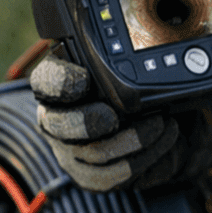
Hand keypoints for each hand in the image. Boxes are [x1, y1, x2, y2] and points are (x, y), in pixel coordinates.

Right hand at [29, 56, 211, 191]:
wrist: (161, 127)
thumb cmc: (139, 92)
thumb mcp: (133, 69)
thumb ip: (130, 56)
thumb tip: (154, 36)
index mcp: (61, 86)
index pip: (47, 82)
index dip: (60, 82)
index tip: (83, 80)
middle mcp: (58, 120)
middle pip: (57, 124)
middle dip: (87, 120)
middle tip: (114, 115)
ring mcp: (72, 151)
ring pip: (92, 152)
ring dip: (134, 138)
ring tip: (162, 121)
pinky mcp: (92, 176)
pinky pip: (112, 174)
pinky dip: (145, 156)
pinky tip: (165, 138)